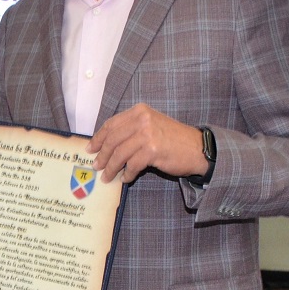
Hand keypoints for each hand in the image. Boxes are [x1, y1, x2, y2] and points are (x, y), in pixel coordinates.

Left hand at [87, 103, 208, 183]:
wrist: (198, 148)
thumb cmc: (172, 139)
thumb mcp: (150, 126)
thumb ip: (130, 130)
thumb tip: (106, 145)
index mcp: (139, 111)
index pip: (111, 124)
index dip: (98, 138)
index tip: (91, 148)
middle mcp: (142, 119)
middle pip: (113, 139)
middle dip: (102, 155)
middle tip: (96, 166)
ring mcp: (147, 134)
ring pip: (120, 153)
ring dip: (111, 167)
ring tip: (107, 176)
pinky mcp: (153, 150)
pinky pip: (132, 164)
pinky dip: (127, 173)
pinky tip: (126, 178)